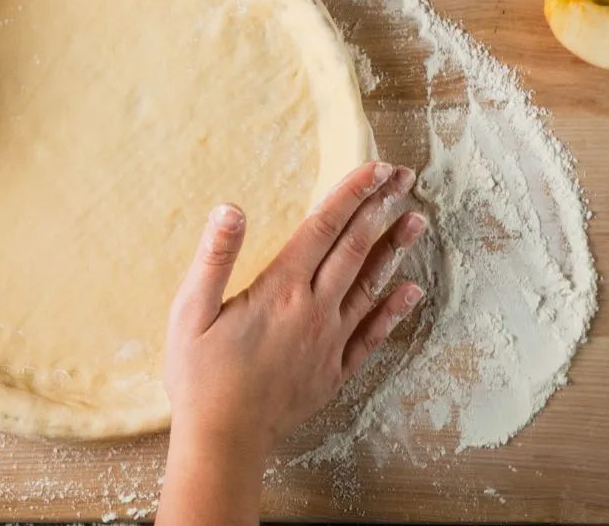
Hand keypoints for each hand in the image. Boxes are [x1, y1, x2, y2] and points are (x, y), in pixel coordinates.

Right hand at [165, 161, 426, 462]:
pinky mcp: (333, 372)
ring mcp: (328, 342)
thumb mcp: (190, 310)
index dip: (349, 194)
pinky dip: (393, 312)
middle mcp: (312, 310)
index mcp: (279, 290)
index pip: (321, 228)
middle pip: (354, 249)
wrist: (223, 441)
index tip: (374, 168)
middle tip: (404, 177)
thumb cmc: (198, 375)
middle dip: (380, 209)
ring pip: (370, 287)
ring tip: (418, 221)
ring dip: (394, 251)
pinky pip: (371, 336)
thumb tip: (229, 208)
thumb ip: (214, 257)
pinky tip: (411, 292)